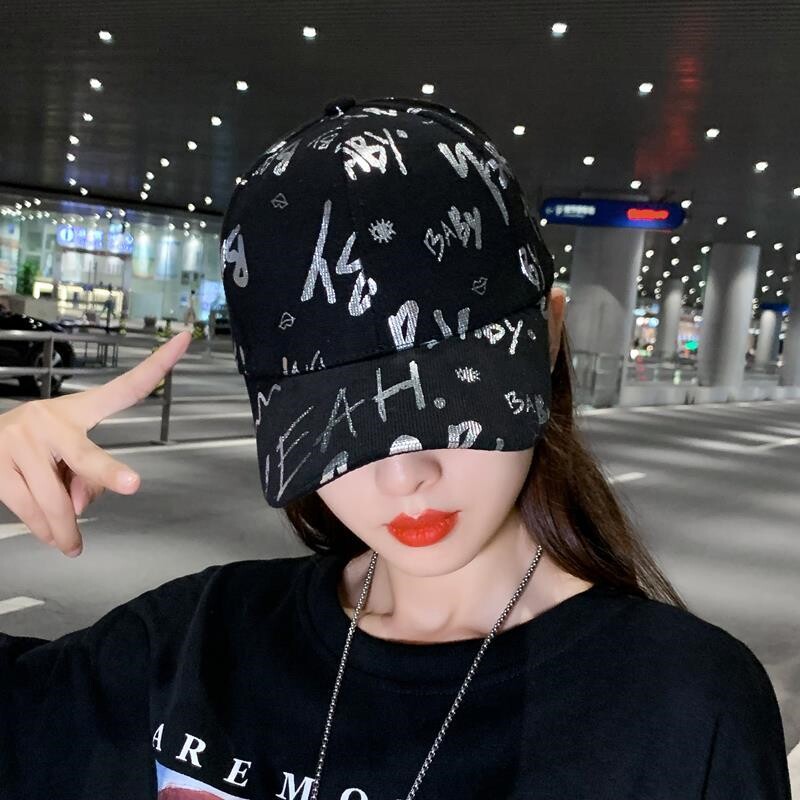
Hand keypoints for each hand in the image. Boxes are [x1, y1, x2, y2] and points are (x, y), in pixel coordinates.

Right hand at [0, 331, 191, 557]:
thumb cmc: (34, 449)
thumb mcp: (65, 454)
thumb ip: (84, 479)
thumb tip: (78, 508)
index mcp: (77, 410)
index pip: (124, 388)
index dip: (157, 366)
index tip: (185, 341)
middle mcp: (50, 419)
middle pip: (86, 456)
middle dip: (108, 473)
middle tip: (131, 485)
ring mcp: (20, 442)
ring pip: (55, 501)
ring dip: (65, 529)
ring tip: (71, 542)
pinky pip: (29, 510)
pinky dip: (44, 530)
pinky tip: (51, 536)